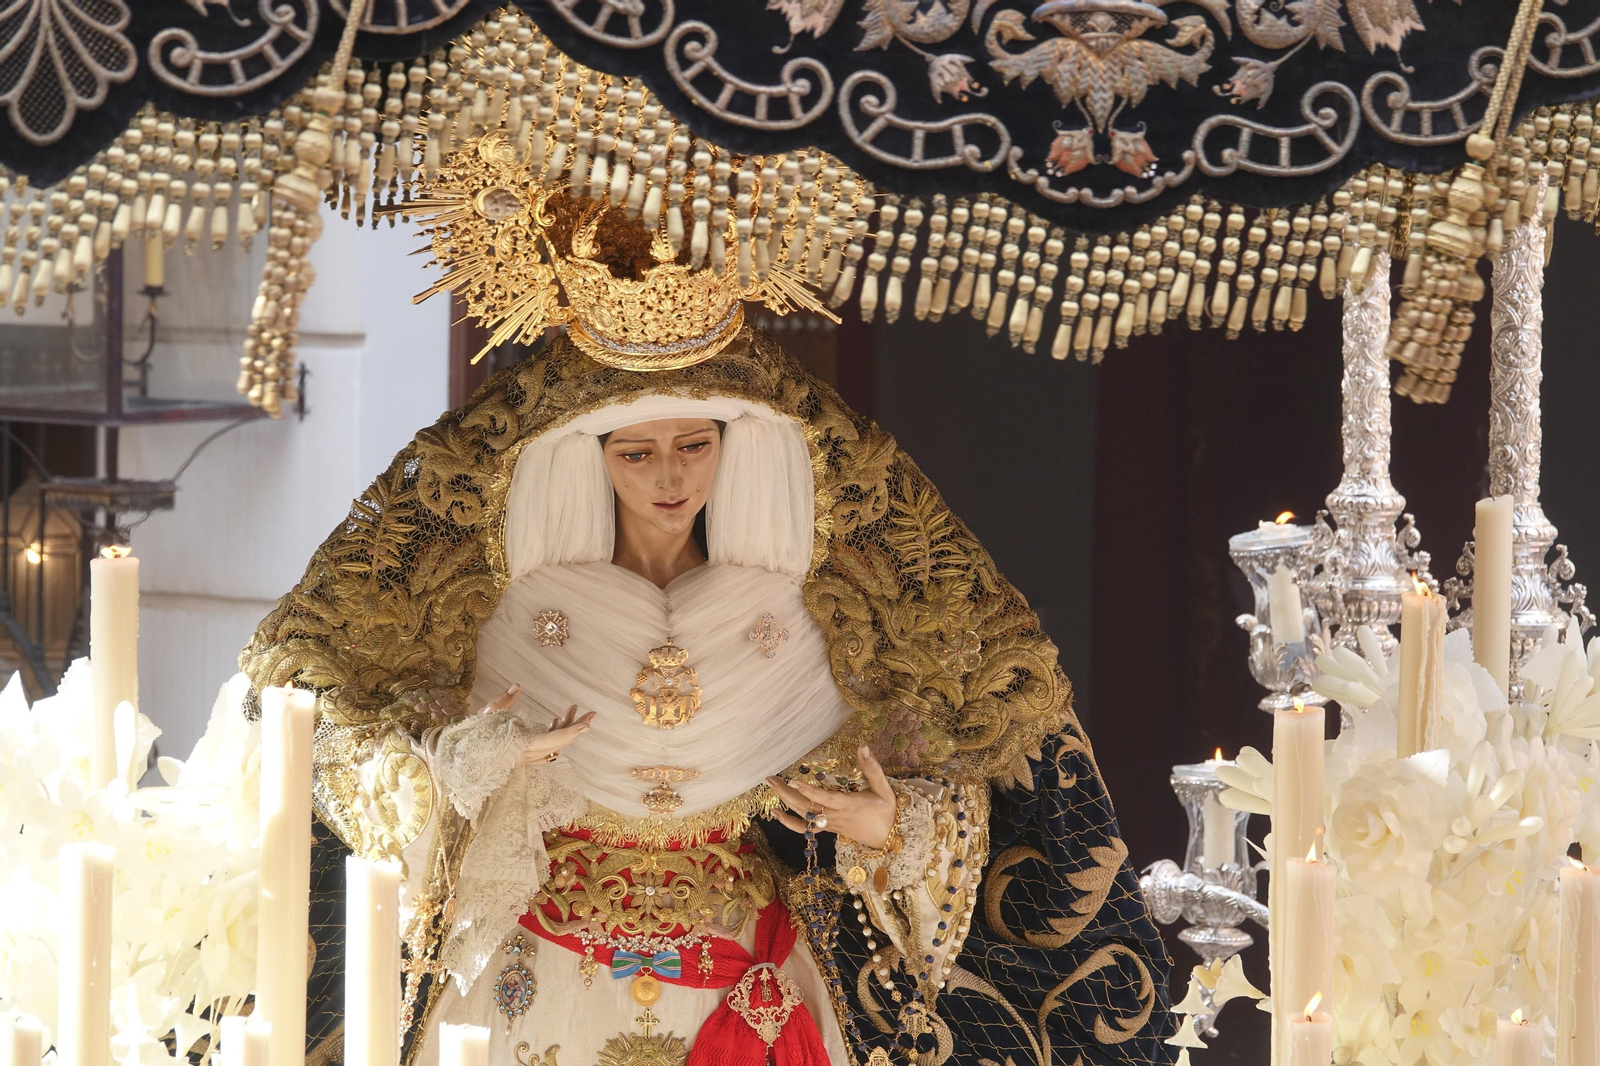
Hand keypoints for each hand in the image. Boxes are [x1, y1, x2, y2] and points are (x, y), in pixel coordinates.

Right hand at [482, 689, 592, 765]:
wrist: (463, 755)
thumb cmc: (474, 733)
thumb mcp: (487, 714)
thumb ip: (504, 701)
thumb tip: (517, 686)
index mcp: (520, 744)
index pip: (552, 740)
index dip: (570, 732)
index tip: (586, 725)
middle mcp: (526, 755)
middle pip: (559, 743)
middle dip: (576, 728)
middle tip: (591, 714)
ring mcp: (526, 757)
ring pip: (553, 745)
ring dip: (565, 729)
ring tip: (571, 709)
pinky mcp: (524, 756)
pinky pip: (546, 747)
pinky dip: (554, 735)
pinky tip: (555, 720)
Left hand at [767, 745, 895, 848]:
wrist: (889, 837)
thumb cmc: (887, 811)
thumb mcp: (884, 788)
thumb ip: (872, 767)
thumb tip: (863, 746)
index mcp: (849, 804)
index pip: (825, 798)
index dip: (809, 791)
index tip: (793, 781)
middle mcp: (836, 815)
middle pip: (807, 806)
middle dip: (786, 792)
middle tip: (770, 778)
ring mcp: (830, 824)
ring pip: (803, 815)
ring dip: (785, 801)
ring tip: (771, 785)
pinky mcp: (828, 829)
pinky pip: (805, 829)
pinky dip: (789, 822)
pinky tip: (776, 814)